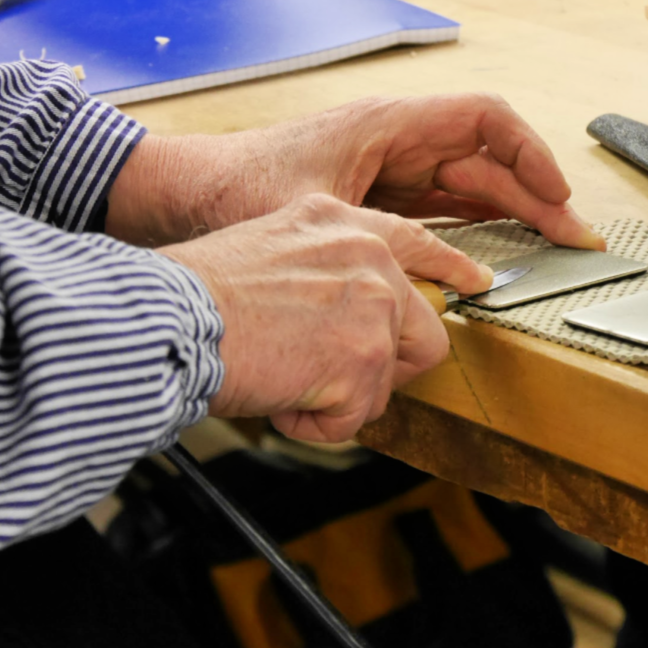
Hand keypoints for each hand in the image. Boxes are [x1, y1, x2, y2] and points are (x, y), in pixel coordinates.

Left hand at [108, 94, 604, 250]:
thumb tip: (434, 284)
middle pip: (487, 159)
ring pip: (471, 184)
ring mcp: (390, 170)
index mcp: (388, 126)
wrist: (193, 195)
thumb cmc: (238, 189)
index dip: (529, 154)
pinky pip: (444, 206)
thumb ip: (377, 242)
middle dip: (536, 196)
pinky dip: (479, 226)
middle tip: (573, 240)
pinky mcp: (380, 199)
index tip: (556, 195)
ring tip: (551, 248)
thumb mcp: (313, 215)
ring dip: (514, 213)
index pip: (482, 122)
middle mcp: (397, 142)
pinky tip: (500, 250)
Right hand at [158, 193, 492, 441]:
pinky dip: (314, 424)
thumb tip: (348, 316)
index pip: (419, 243)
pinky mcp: (363, 360)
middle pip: (424, 331)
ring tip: (288, 381)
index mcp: (343, 224)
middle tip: (337, 376)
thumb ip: (325, 269)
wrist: (172, 318)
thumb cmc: (198, 292)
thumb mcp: (272, 246)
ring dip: (339, 397)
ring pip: (387, 381)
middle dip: (386, 367)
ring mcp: (372, 307)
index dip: (451, 270)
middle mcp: (368, 258)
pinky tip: (279, 397)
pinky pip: (355, 418)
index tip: (474, 283)